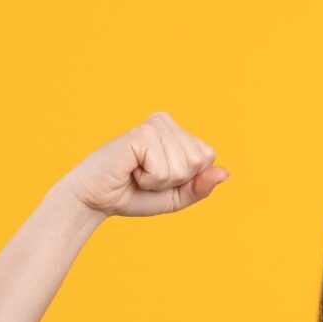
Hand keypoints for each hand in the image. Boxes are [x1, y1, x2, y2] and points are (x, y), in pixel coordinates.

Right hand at [55, 110, 229, 217]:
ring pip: (183, 166)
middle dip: (176, 180)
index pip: (208, 158)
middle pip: (198, 161)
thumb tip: (225, 172)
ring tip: (138, 174)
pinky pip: (164, 169)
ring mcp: (153, 126)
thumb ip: (201, 186)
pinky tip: (131, 171)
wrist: (97, 200)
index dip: (188, 179)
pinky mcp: (140, 135)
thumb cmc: (135, 195)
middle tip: (147, 177)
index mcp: (176, 131)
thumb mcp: (177, 196)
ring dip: (161, 181)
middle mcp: (165, 122)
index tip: (161, 177)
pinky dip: (150, 180)